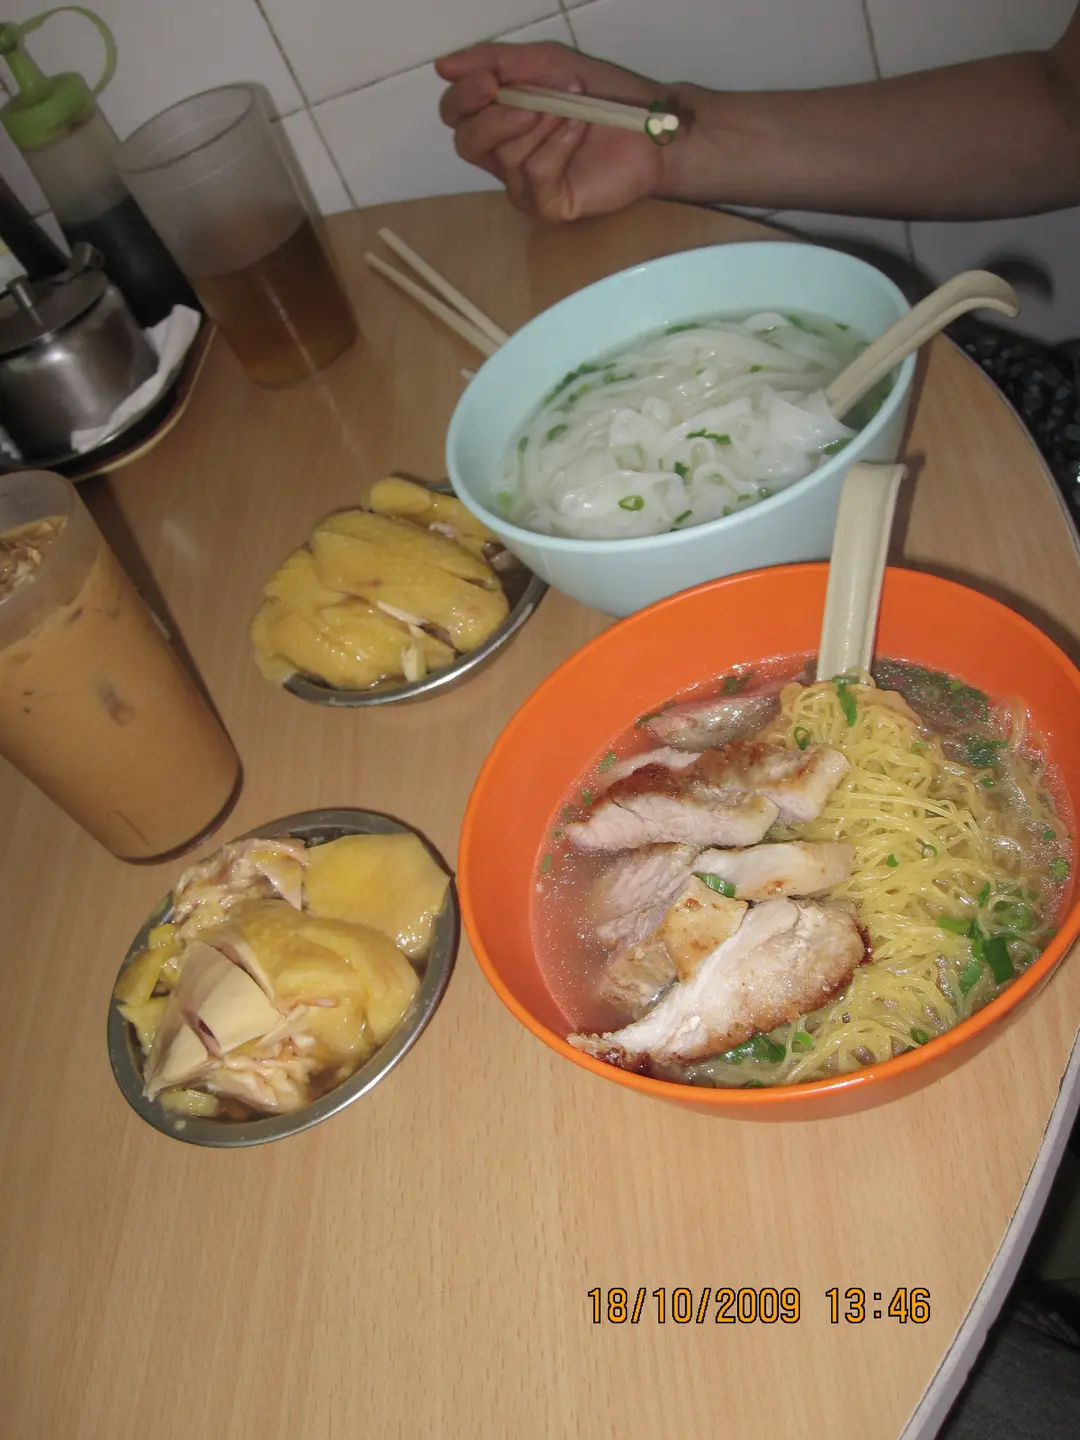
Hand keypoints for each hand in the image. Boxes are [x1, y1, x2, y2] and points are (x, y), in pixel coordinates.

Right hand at [436, 42, 675, 222]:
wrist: (650, 126)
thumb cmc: (602, 96)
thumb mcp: (546, 64)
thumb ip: (497, 61)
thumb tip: (441, 66)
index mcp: (497, 121)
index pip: (454, 114)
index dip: (464, 96)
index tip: (491, 79)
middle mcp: (503, 157)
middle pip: (467, 141)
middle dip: (496, 116)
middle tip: (534, 101)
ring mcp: (524, 187)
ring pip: (506, 156)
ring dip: (542, 122)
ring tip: (574, 109)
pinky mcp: (548, 207)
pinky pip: (535, 176)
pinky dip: (557, 146)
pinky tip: (579, 130)